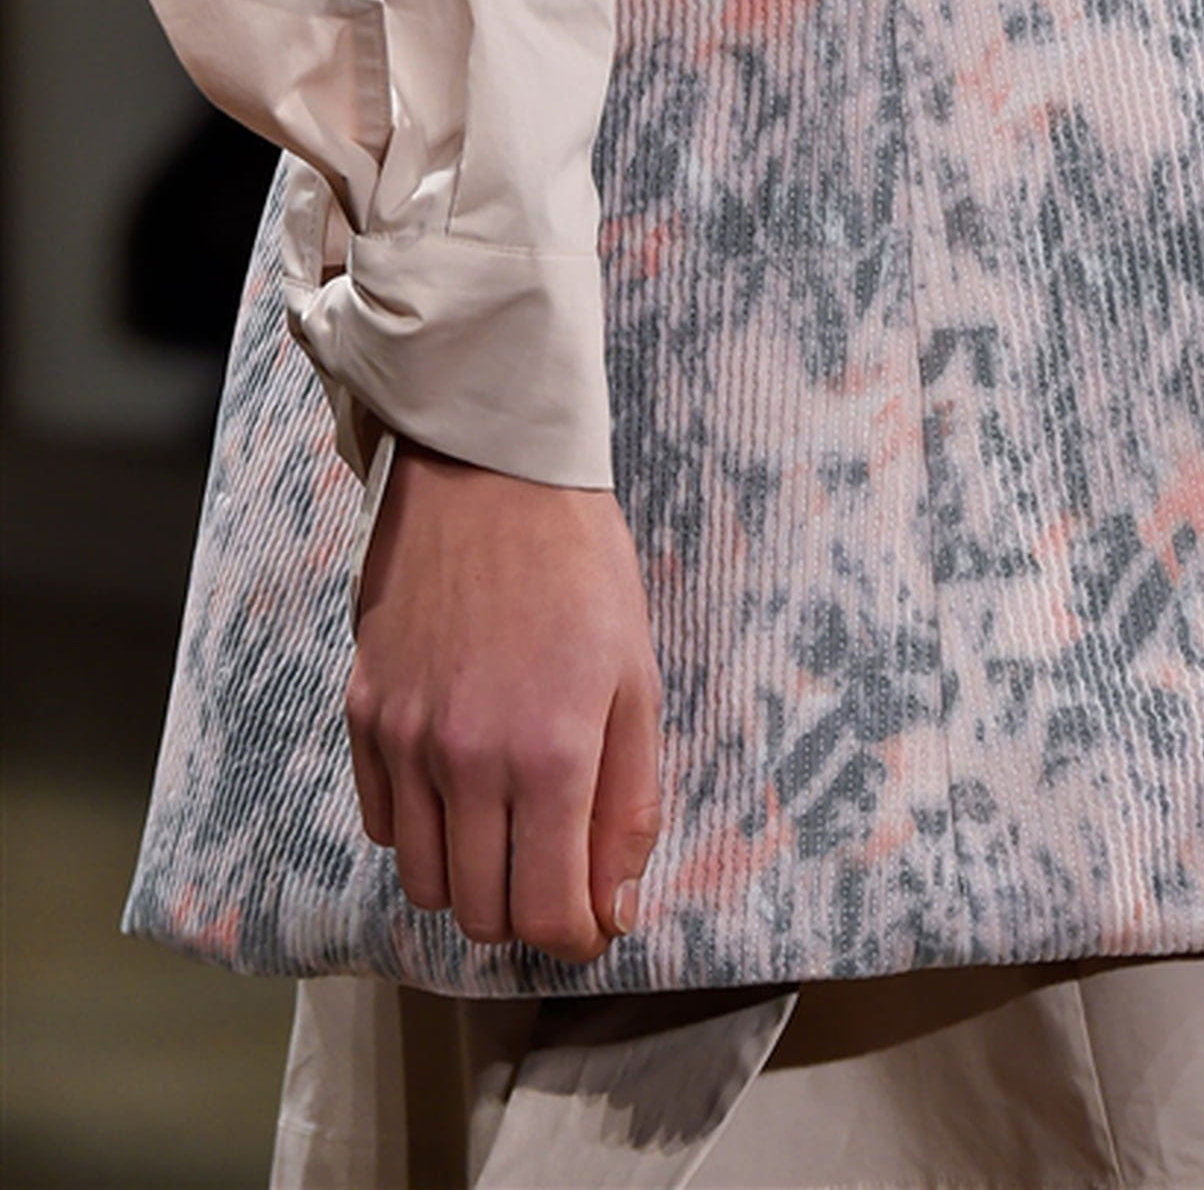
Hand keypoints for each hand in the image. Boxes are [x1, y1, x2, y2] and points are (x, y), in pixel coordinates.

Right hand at [344, 437, 663, 962]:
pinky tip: (456, 781)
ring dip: (468, 877)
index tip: (592, 913)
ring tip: (505, 826)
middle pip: (479, 914)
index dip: (578, 935)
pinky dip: (419, 827)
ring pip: (422, 881)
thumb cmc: (580, 570)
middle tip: (553, 867)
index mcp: (551, 757)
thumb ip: (630, 804)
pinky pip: (381, 822)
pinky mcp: (362, 711)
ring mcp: (404, 738)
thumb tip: (615, 907)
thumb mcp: (636, 681)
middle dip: (524, 913)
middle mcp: (467, 761)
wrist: (489, 475)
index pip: (550, 917)